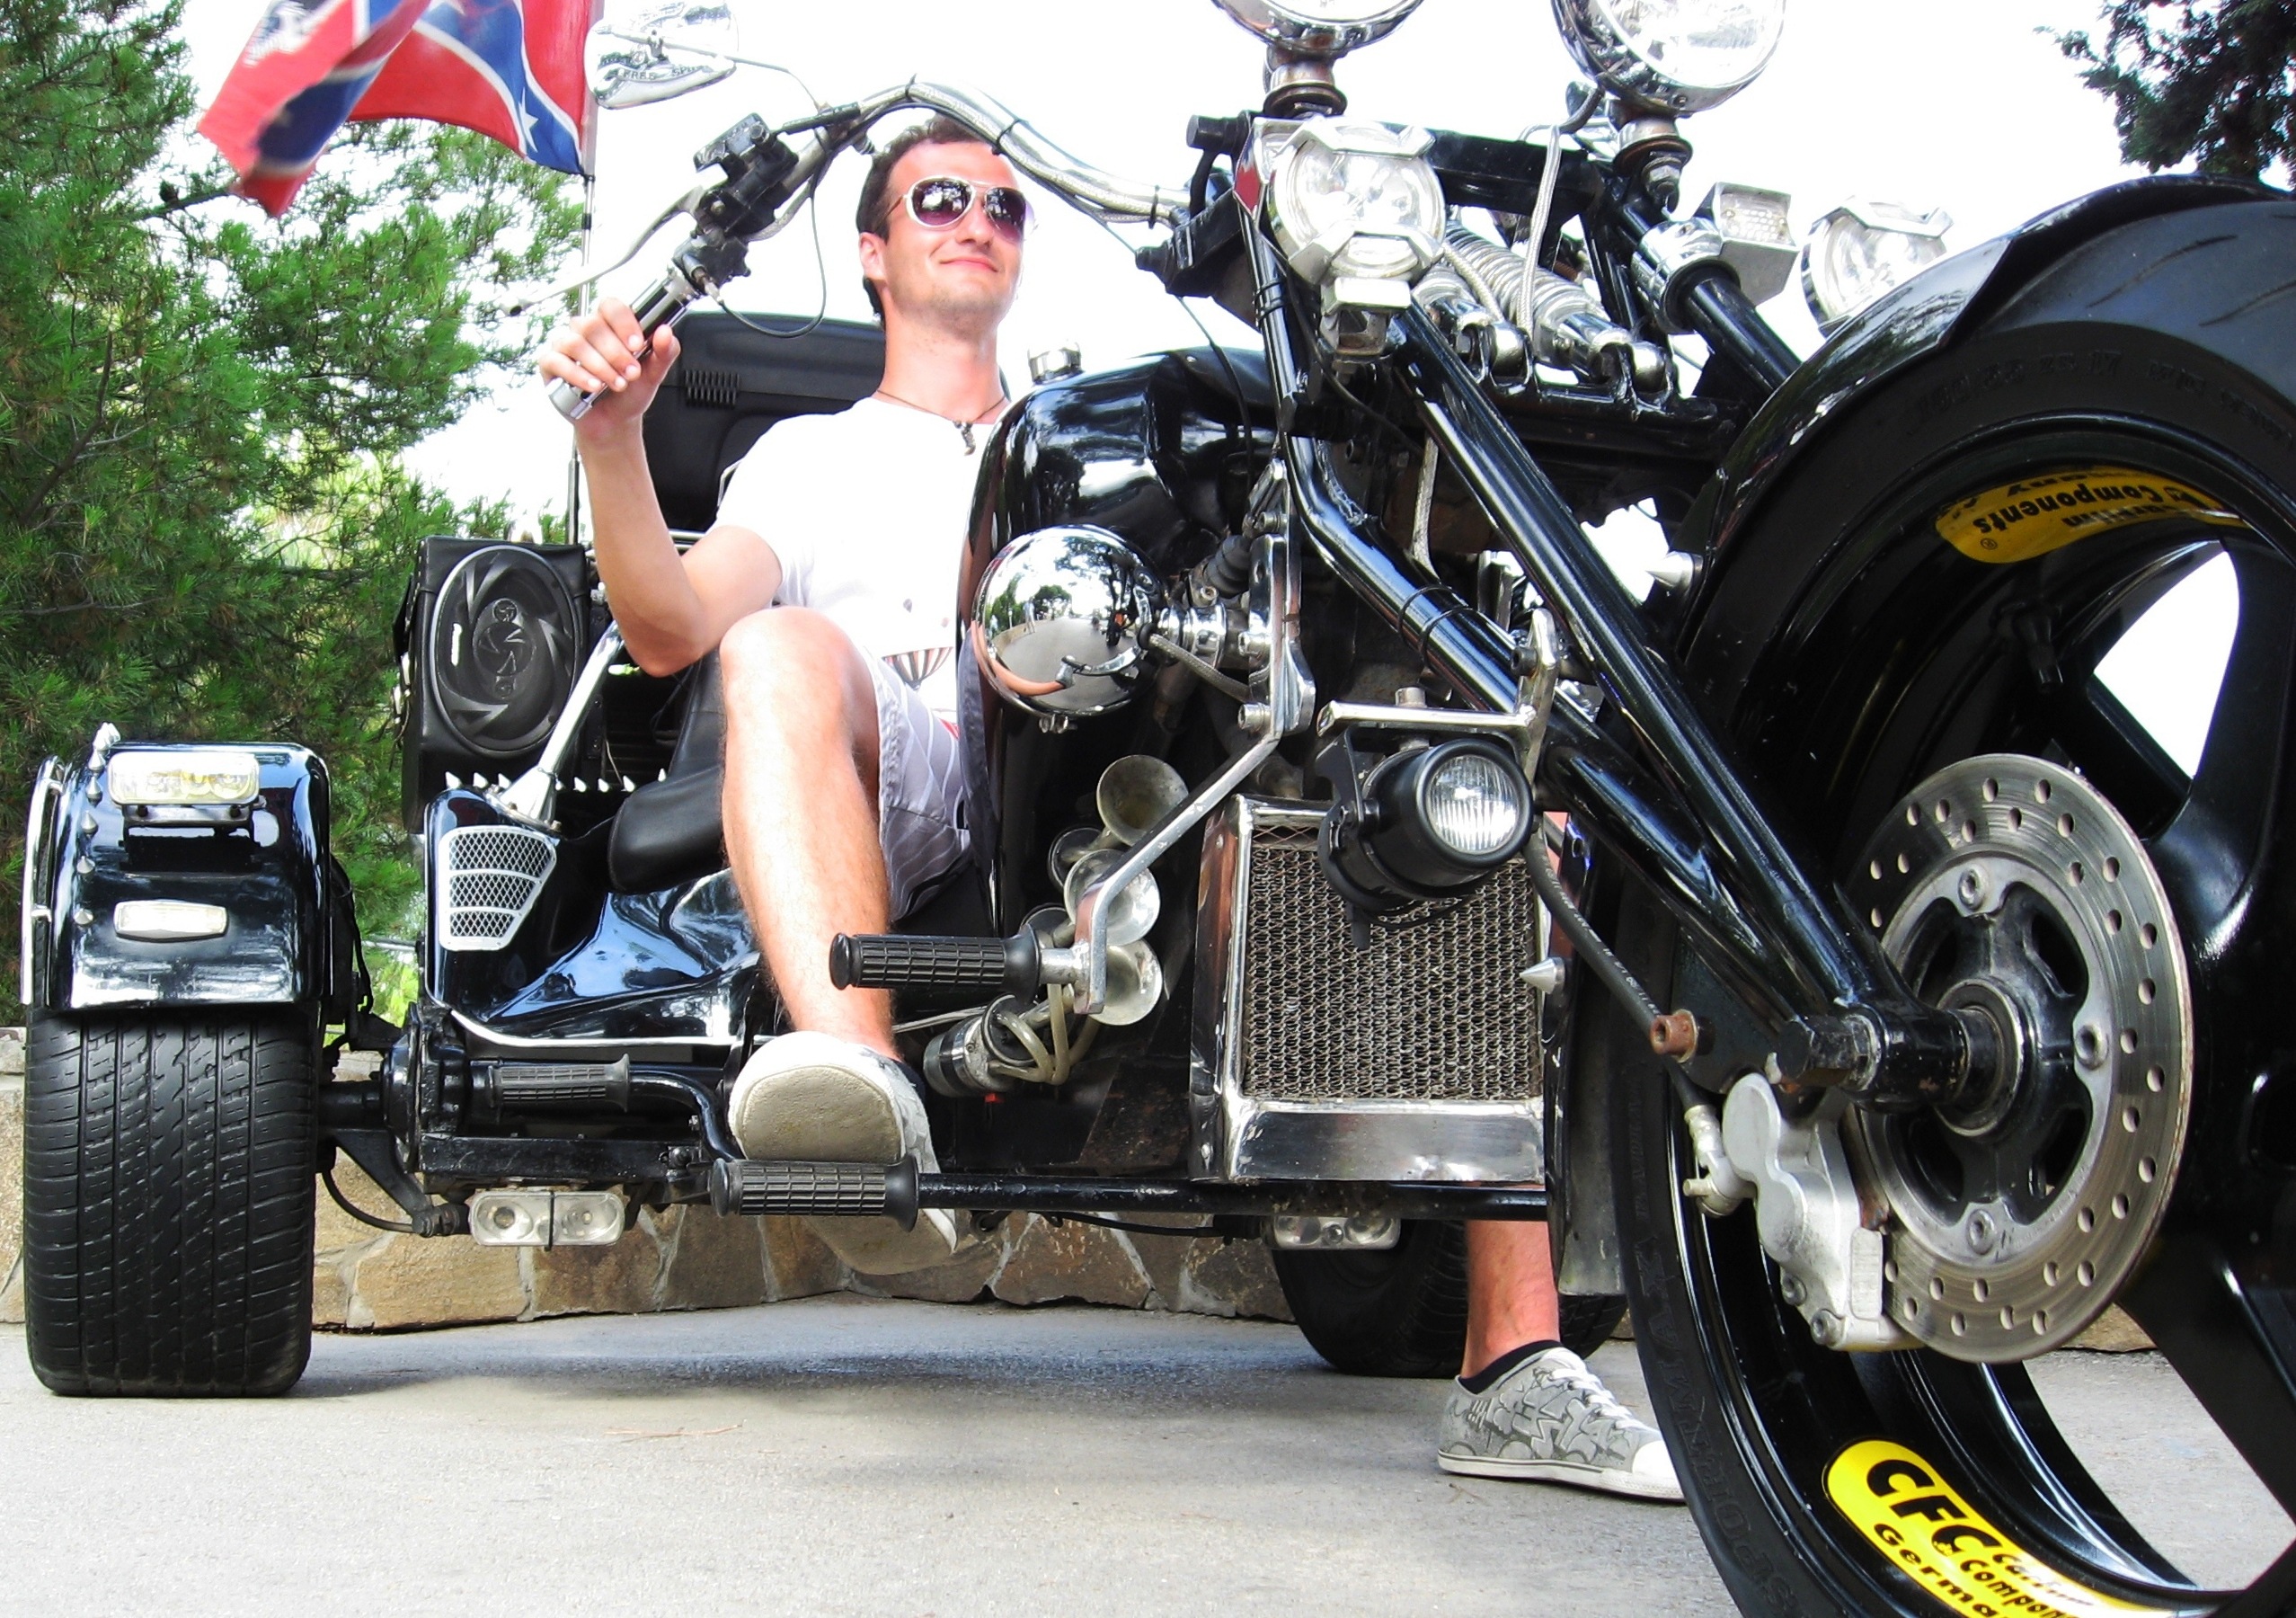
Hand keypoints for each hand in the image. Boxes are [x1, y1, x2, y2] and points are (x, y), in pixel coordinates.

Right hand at [537, 298, 680, 433]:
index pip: (611, 306)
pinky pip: (556, 361)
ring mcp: (565, 346)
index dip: (623, 322)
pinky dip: (578, 375)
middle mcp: (585, 331)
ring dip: (600, 365)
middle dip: (616, 352)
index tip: (637, 345)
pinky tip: (595, 386)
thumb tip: (666, 332)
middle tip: (631, 373)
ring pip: (575, 342)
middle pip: (593, 325)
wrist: (615, 422)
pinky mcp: (551, 364)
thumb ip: (664, 352)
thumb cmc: (630, 392)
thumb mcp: (654, 373)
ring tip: (616, 383)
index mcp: (610, 325)